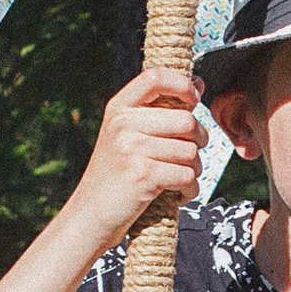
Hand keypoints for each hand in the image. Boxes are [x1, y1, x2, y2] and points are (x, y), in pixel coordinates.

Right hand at [71, 68, 206, 249]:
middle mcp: (123, 124)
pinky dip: (188, 190)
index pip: (155, 77)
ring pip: (191, 152)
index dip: (183, 84)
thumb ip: (160, 110)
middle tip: (187, 156)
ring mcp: (131, 149)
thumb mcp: (128, 135)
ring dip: (194, 170)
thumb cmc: (116, 175)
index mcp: (119, 108)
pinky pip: (187, 176)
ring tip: (176, 178)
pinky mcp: (143, 175)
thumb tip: (199, 84)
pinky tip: (175, 194)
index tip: (194, 101)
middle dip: (198, 141)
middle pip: (187, 121)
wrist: (91, 215)